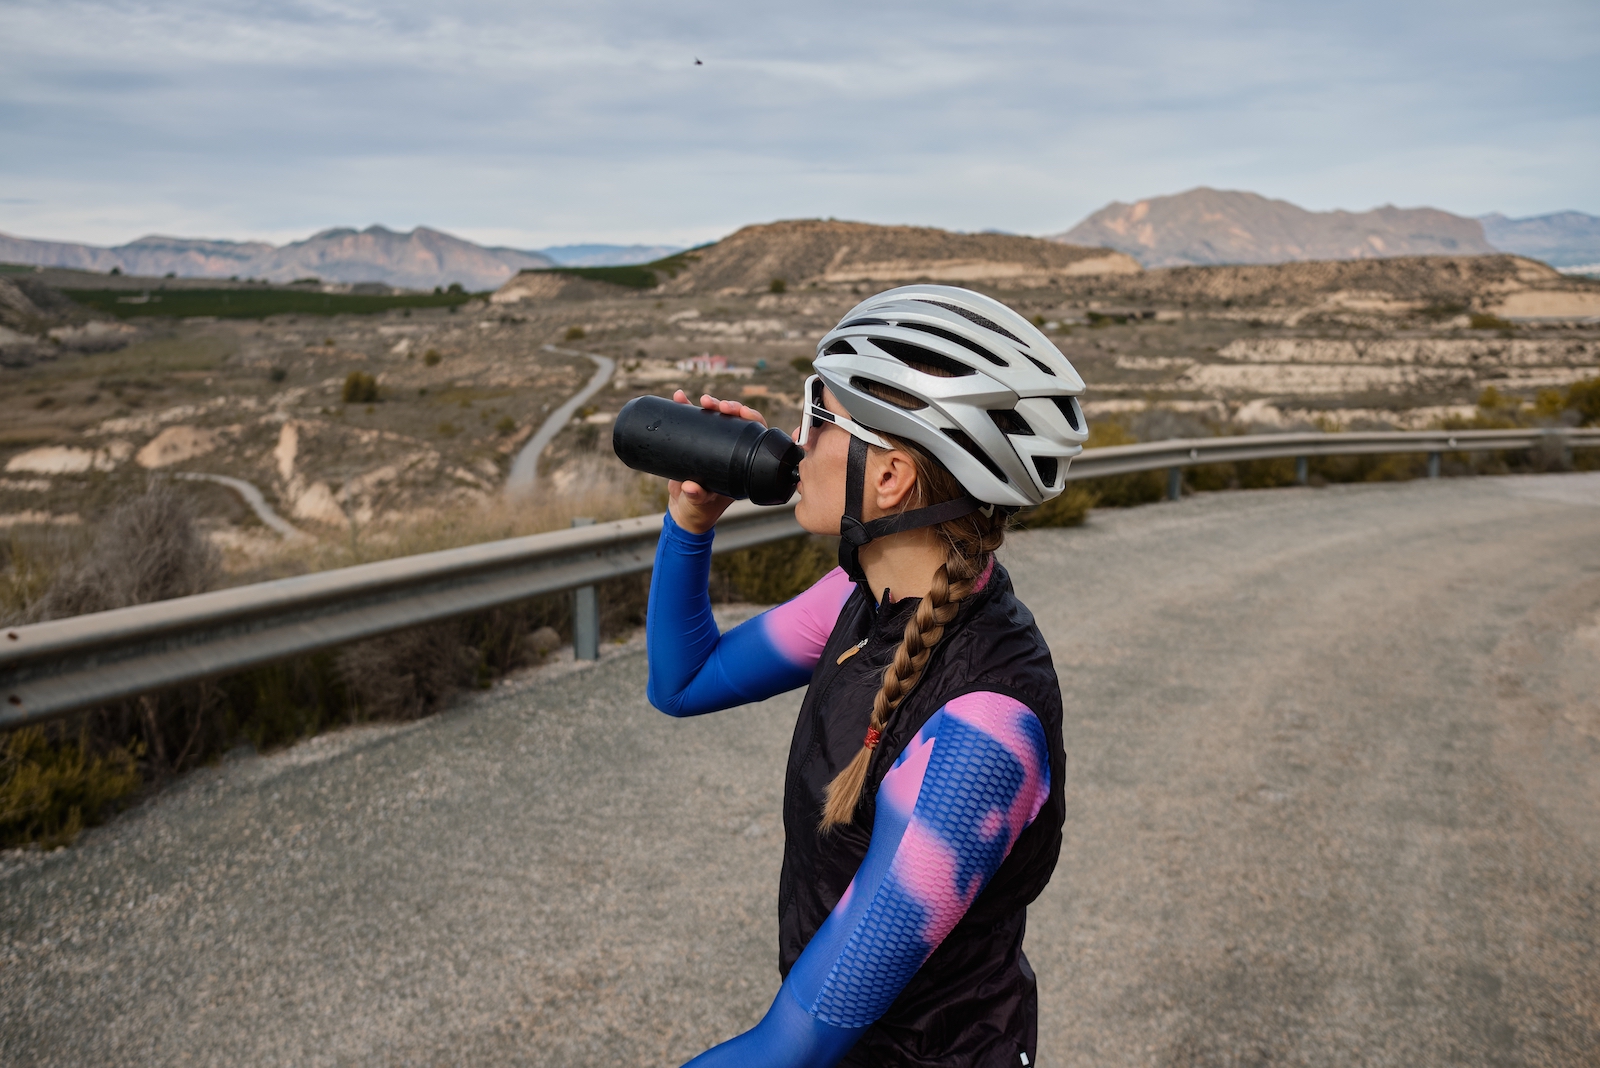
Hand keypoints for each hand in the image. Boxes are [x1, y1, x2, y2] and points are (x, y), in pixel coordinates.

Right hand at [666, 390, 767, 533]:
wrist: (683, 512)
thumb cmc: (699, 512)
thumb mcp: (699, 504)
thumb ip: (697, 497)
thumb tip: (690, 486)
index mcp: (743, 466)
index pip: (755, 436)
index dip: (751, 419)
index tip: (739, 411)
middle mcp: (733, 453)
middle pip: (737, 422)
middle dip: (729, 408)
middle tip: (716, 405)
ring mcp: (715, 447)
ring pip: (718, 418)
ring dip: (711, 405)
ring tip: (701, 400)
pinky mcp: (696, 444)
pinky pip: (695, 422)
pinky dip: (686, 408)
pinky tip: (679, 398)